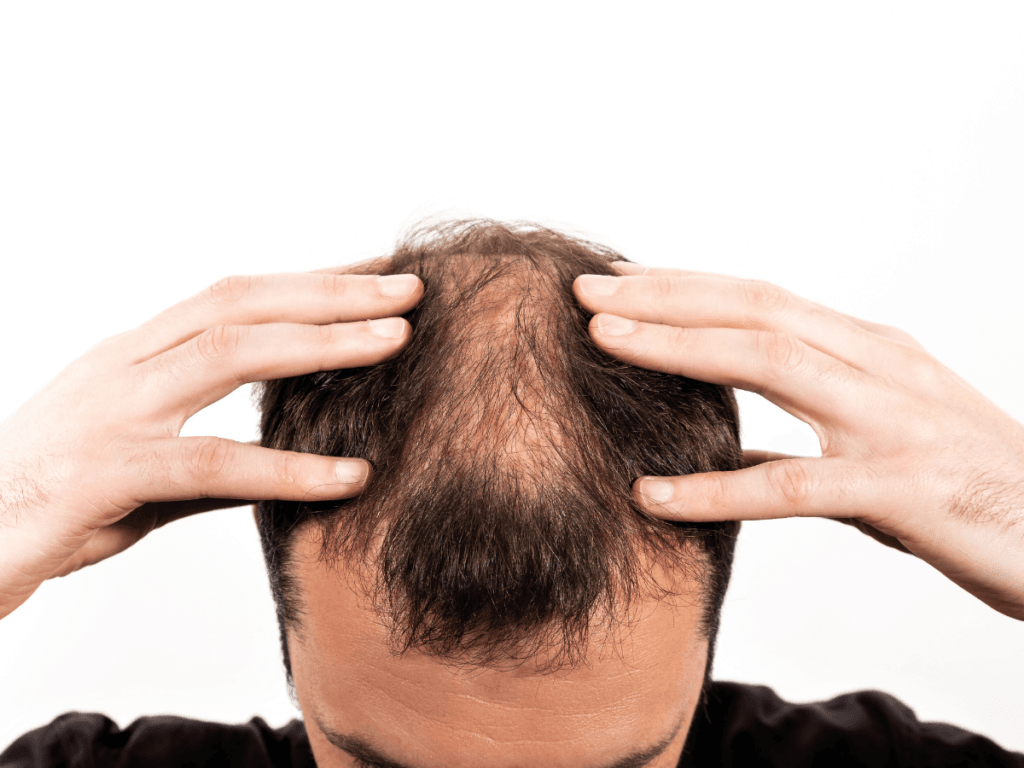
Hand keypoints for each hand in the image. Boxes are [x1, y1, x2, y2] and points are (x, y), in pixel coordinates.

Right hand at [0, 261, 421, 618]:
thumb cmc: (55, 497)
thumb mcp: (143, 453)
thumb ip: (213, 446)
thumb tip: (289, 453)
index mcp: (136, 353)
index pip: (236, 295)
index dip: (311, 281)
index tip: (376, 275)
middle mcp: (127, 364)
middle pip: (242, 303)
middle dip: (332, 292)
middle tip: (409, 289)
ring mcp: (115, 412)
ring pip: (230, 355)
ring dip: (321, 345)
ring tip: (396, 343)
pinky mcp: (107, 473)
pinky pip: (211, 464)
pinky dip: (286, 469)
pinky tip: (348, 476)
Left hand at [574, 263, 1023, 620]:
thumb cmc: (964, 489)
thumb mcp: (875, 441)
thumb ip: (802, 432)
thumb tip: (723, 446)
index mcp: (869, 349)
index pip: (761, 298)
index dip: (684, 284)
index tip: (618, 279)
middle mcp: (879, 366)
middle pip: (755, 310)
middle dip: (665, 295)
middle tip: (586, 292)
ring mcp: (892, 421)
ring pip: (771, 363)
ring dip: (680, 349)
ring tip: (603, 344)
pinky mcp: (901, 489)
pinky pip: (792, 485)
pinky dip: (716, 486)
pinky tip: (652, 495)